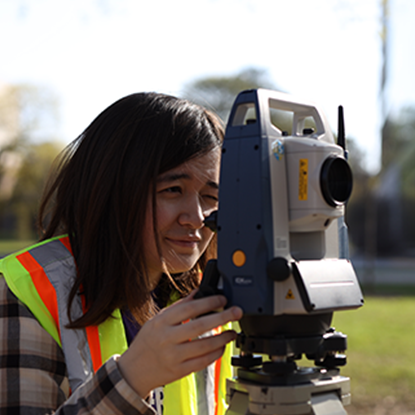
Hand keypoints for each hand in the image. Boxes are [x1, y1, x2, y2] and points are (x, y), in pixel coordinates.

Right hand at [118, 292, 242, 398]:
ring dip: (223, 338)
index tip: (222, 299)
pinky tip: (222, 346)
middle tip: (236, 312)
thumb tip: (199, 292)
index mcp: (162, 322)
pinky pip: (203, 362)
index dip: (209, 302)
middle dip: (222, 317)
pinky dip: (216, 353)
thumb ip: (179, 306)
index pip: (189, 308)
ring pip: (204, 346)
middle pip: (200, 326)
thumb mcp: (158, 319)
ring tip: (233, 332)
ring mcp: (173, 356)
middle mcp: (167, 338)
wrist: (134, 370)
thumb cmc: (147, 341)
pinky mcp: (180, 371)